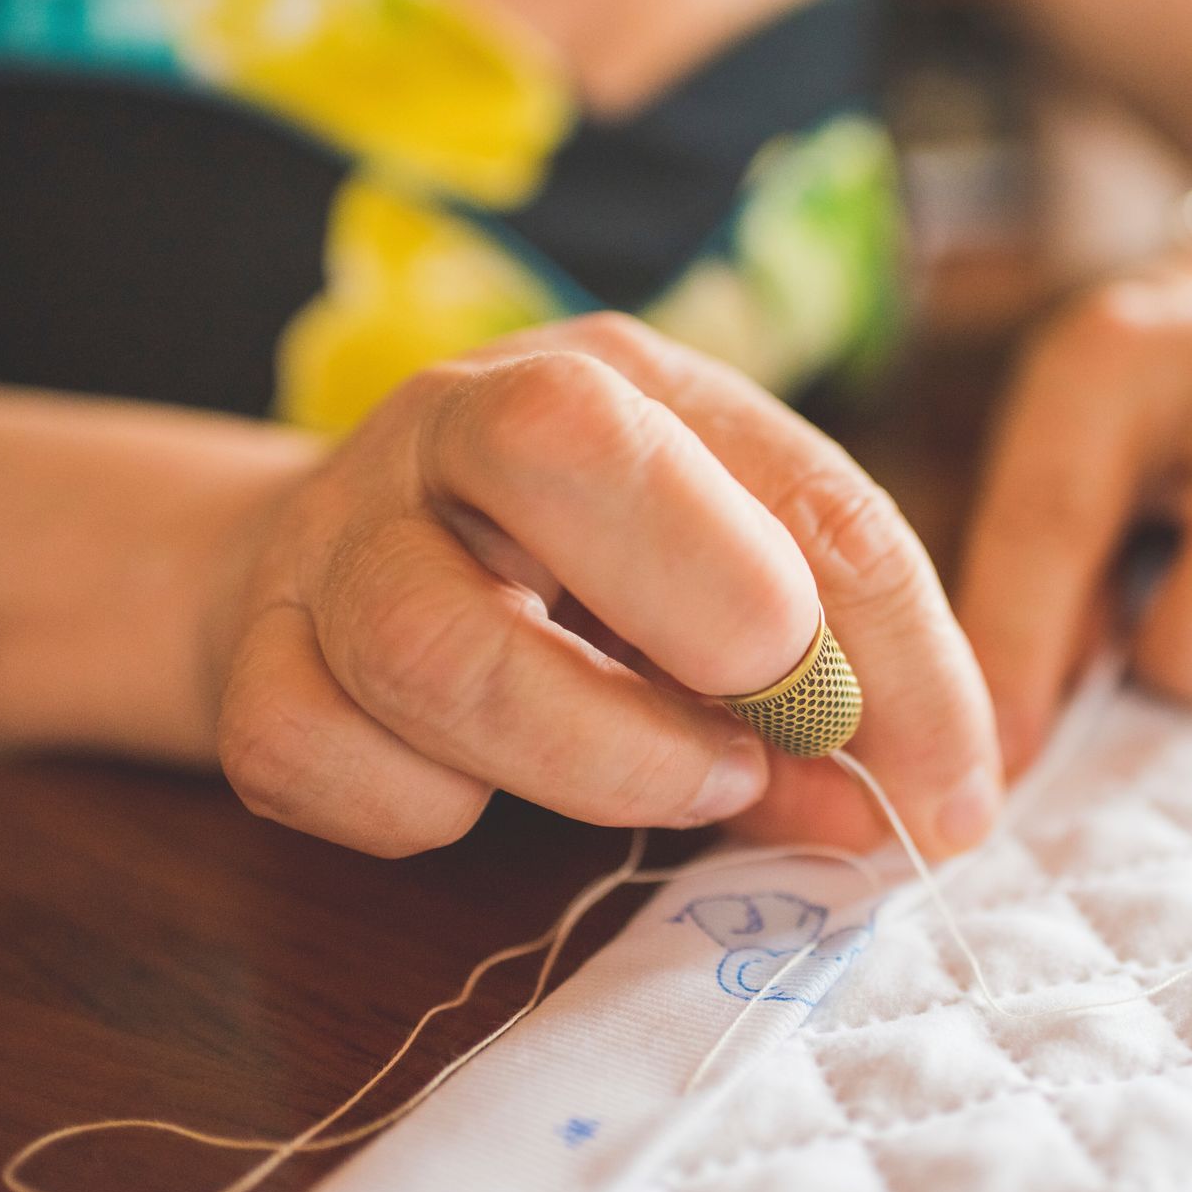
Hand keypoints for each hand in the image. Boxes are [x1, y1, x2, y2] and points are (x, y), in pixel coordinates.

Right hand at [207, 314, 999, 857]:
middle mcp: (460, 418)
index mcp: (624, 382)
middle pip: (557, 448)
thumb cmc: (572, 579)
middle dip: (703, 605)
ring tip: (674, 784)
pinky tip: (466, 789)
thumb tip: (931, 807)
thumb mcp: (724, 596)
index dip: (894, 653)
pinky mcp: (247, 656)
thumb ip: (830, 688)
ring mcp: (336, 533)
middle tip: (768, 732)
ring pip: (427, 639)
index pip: (798, 487)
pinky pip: (319, 752)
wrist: (329, 567)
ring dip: (584, 752)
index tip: (944, 789)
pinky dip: (418, 809)